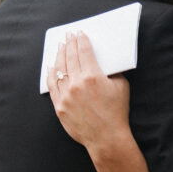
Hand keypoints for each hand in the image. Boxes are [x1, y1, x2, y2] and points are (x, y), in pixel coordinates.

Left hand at [48, 32, 129, 152]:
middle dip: (69, 44)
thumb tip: (104, 62)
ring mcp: (66, 96)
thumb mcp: (121, 86)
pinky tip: (51, 66)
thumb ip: (112, 71)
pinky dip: (51, 74)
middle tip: (68, 35)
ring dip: (59, 56)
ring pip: (58, 69)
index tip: (79, 33)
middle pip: (69, 57)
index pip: (84, 51)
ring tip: (60, 47)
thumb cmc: (116, 112)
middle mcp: (76, 84)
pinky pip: (52, 86)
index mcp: (92, 77)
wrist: (107, 138)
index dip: (81, 40)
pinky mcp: (59, 107)